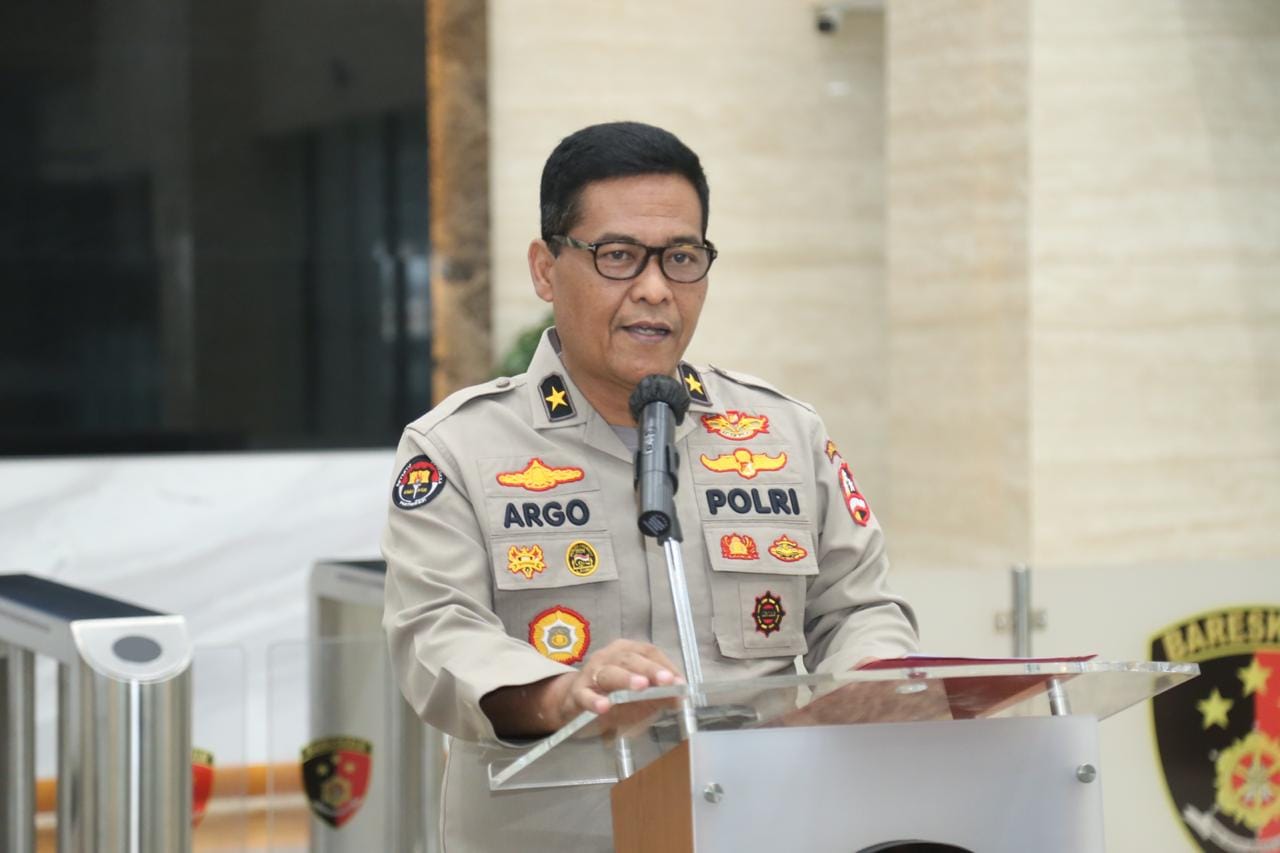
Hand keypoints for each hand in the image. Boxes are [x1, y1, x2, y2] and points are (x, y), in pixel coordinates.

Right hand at [552, 639, 683, 719]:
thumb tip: (681, 698)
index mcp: (626, 652)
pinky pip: (585, 695)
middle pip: (630, 659)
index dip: (664, 665)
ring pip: (609, 673)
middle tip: (666, 681)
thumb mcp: (638, 695)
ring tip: (641, 687)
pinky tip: (604, 707)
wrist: (574, 703)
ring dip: (626, 679)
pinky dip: (594, 700)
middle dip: (650, 670)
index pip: (648, 652)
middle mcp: (608, 657)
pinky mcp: (577, 693)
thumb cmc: (612, 694)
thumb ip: (659, 695)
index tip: (678, 682)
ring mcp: (591, 673)